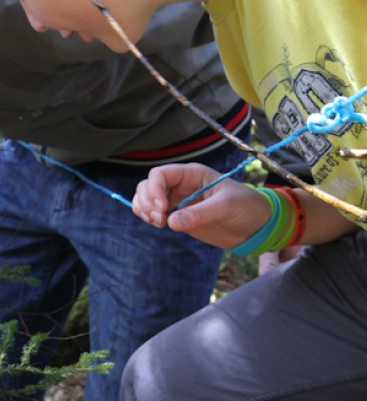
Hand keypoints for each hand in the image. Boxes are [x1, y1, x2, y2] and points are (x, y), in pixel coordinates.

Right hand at [132, 163, 272, 249]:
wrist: (256, 225)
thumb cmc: (246, 207)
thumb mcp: (225, 207)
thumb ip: (199, 214)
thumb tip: (172, 222)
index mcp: (192, 174)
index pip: (160, 174)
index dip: (154, 190)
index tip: (162, 208)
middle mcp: (181, 185)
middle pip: (147, 185)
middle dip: (147, 201)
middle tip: (159, 220)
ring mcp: (177, 200)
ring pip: (146, 198)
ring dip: (144, 210)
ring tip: (158, 223)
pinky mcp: (178, 216)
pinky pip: (153, 213)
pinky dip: (148, 218)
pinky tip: (159, 225)